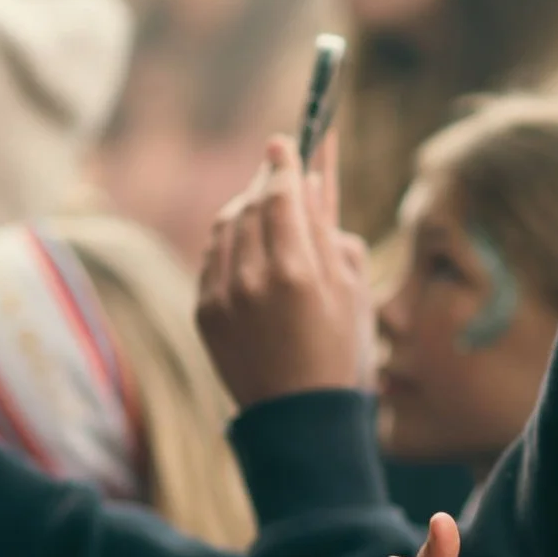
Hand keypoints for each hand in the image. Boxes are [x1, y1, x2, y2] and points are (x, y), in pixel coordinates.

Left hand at [196, 134, 368, 408]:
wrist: (299, 414)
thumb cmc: (340, 351)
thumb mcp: (353, 291)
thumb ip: (331, 235)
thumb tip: (313, 189)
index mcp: (297, 272)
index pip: (282, 196)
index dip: (283, 163)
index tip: (284, 142)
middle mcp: (252, 279)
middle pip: (251, 204)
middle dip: (265, 180)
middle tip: (276, 165)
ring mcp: (222, 295)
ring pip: (225, 226)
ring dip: (245, 207)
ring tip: (264, 205)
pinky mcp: (204, 311)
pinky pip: (213, 258)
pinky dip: (230, 241)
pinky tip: (248, 245)